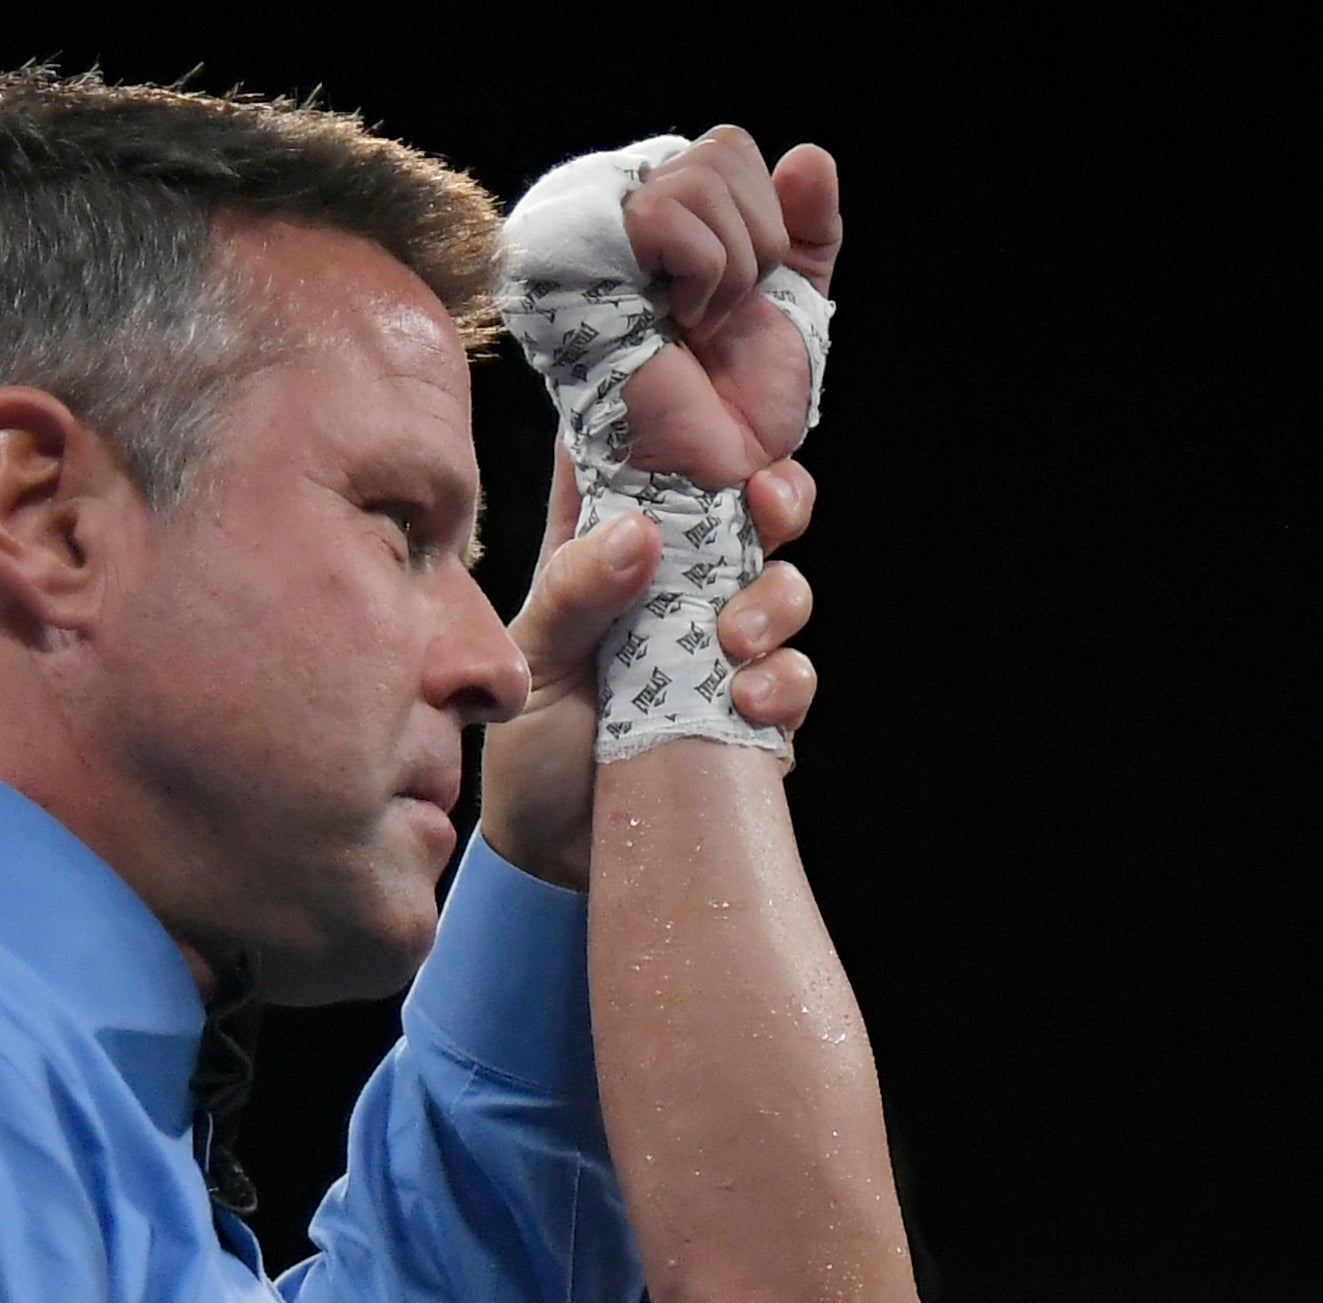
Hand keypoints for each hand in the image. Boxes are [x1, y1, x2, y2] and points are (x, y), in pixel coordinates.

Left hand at [477, 446, 822, 883]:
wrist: (558, 860)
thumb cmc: (528, 749)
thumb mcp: (534, 656)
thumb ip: (576, 589)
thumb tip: (643, 533)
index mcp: (608, 551)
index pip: (656, 466)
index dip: (691, 431)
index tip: (710, 422)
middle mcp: (672, 590)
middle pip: (747, 511)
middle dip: (775, 496)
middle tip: (766, 506)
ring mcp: (718, 648)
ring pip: (785, 586)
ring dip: (775, 599)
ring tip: (734, 638)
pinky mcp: (751, 711)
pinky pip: (794, 676)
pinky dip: (783, 682)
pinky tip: (745, 702)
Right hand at [616, 130, 842, 482]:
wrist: (704, 473)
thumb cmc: (737, 404)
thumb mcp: (792, 306)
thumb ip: (809, 231)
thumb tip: (809, 156)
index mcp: (678, 215)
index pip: (733, 148)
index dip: (769, 219)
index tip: (753, 293)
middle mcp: (634, 209)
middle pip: (726, 149)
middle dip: (759, 246)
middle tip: (725, 316)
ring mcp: (604, 229)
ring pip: (700, 176)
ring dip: (731, 270)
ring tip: (698, 323)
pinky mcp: (580, 256)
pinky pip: (663, 211)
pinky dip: (700, 274)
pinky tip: (676, 320)